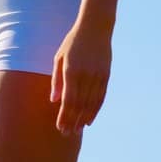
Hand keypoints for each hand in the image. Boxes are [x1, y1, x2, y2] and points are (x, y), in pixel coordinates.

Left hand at [51, 22, 112, 136]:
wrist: (95, 28)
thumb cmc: (72, 43)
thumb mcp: (59, 58)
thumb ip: (56, 79)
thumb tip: (54, 101)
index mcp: (71, 70)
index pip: (68, 99)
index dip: (64, 115)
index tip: (60, 127)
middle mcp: (86, 75)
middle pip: (80, 104)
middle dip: (73, 121)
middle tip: (67, 134)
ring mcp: (98, 75)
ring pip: (91, 103)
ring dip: (84, 118)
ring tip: (77, 130)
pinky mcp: (106, 75)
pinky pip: (101, 96)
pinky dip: (95, 109)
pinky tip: (90, 119)